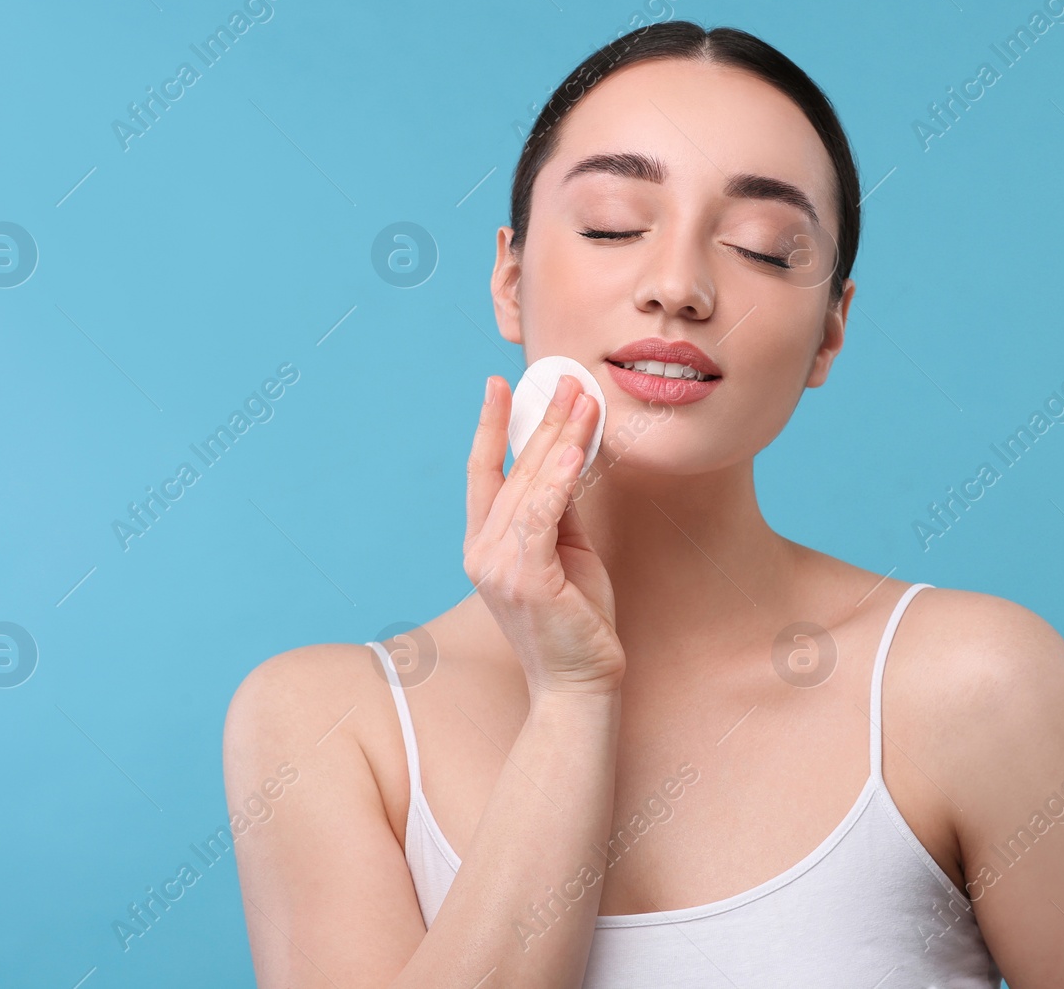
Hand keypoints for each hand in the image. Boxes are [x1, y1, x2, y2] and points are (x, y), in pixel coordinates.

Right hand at [464, 372, 623, 696]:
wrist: (580, 685)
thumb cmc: (576, 620)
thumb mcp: (566, 552)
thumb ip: (558, 508)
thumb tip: (567, 457)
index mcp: (484, 545)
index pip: (482, 472)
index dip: (490, 426)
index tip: (500, 385)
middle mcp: (481, 551)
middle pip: (512, 469)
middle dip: (542, 420)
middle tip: (567, 379)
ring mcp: (497, 565)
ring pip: (528, 485)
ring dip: (559, 437)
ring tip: (583, 399)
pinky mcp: (524, 578)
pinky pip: (542, 515)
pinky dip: (558, 478)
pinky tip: (576, 448)